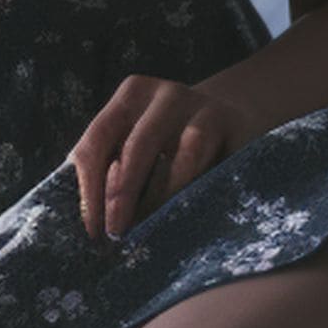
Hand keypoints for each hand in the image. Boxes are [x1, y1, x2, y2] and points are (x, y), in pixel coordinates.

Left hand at [69, 76, 252, 240]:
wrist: (229, 118)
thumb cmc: (168, 141)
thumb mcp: (135, 140)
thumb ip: (108, 168)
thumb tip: (88, 222)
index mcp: (132, 94)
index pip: (98, 138)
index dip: (90, 186)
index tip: (91, 230)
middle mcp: (167, 95)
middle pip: (138, 145)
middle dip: (124, 194)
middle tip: (117, 233)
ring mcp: (206, 108)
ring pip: (186, 155)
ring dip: (167, 196)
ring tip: (155, 229)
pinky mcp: (238, 127)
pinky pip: (223, 166)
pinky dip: (206, 193)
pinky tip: (194, 218)